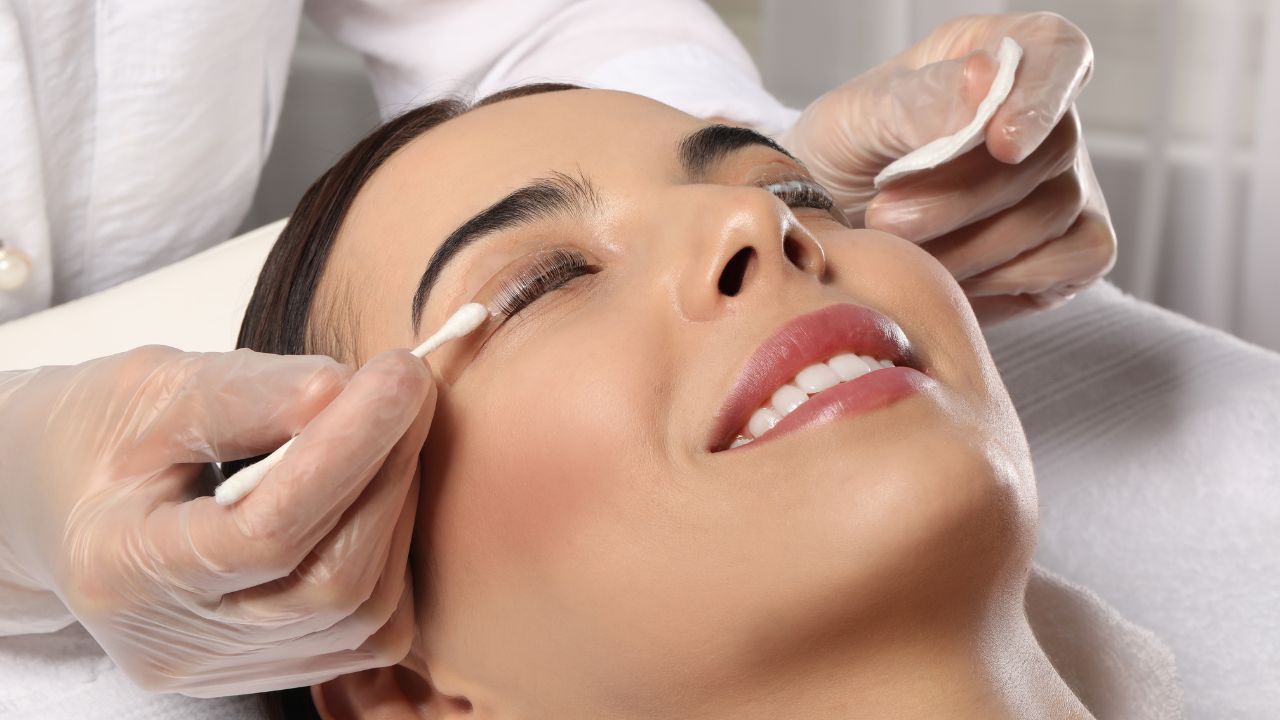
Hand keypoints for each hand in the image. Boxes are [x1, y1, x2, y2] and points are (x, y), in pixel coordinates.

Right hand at [0, 346, 433, 695]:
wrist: (61, 500)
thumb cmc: (96, 436)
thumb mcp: (149, 390)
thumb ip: (245, 394)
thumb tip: (343, 390)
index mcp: (121, 570)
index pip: (265, 534)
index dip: (349, 452)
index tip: (400, 375)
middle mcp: (177, 643)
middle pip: (329, 583)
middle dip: (388, 474)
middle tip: (407, 386)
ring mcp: (225, 669)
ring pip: (362, 611)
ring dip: (398, 507)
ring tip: (390, 428)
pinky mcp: (268, 669)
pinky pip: (369, 631)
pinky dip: (391, 554)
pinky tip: (376, 490)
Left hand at [780, 13, 1115, 323]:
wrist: (831, 229)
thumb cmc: (844, 159)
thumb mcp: (856, 121)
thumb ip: (916, 102)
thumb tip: (984, 80)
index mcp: (999, 57)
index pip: (1058, 53)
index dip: (1039, 97)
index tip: (1001, 143)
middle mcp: (1045, 116)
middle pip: (1050, 149)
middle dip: (961, 197)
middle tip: (884, 219)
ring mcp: (1068, 181)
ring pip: (1055, 212)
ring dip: (970, 245)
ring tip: (900, 250)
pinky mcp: (1078, 244)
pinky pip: (1078, 258)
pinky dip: (1006, 276)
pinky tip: (949, 276)